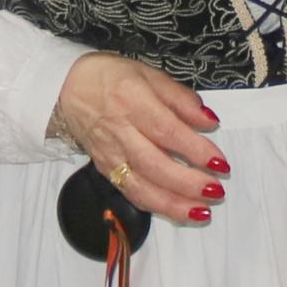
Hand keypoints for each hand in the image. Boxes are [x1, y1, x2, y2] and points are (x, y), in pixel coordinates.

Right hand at [50, 50, 227, 225]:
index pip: (166, 131)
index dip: (194, 150)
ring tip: (201, 212)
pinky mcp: (104, 169)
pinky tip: (177, 211)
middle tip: (216, 191)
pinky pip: (130, 192)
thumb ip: (181, 98)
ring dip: (172, 204)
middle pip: (154, 165)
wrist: (66, 87)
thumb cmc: (111, 76)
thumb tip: (209, 121)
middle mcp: (119, 131)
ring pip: (141, 187)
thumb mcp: (149, 74)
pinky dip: (155, 205)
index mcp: (132, 100)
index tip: (220, 163)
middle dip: (187, 183)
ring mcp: (110, 154)